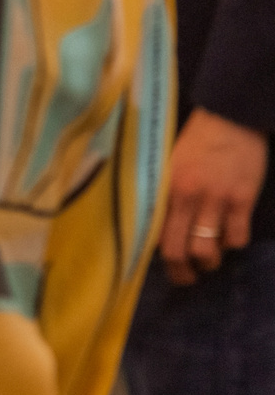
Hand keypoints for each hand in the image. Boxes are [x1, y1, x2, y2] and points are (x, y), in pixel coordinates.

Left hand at [160, 107, 266, 283]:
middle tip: (186, 277)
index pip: (152, 232)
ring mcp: (215, 201)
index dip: (156, 255)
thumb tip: (156, 220)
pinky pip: (237, 237)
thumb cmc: (196, 140)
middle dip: (181, 272)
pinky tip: (231, 237)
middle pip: (177, 250)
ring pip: (207, 251)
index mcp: (164, 188)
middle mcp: (186, 198)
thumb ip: (164, 191)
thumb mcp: (169, 163)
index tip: (160, 263)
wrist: (230, 117)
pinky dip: (234, 244)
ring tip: (210, 260)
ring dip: (209, 262)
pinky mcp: (242, 200)